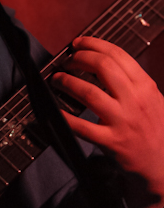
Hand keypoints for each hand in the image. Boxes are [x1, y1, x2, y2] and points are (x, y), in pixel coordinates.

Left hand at [52, 36, 163, 207]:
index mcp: (145, 86)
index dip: (93, 45)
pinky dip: (65, 117)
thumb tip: (101, 61)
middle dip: (79, 59)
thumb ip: (131, 81)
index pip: (118, 55)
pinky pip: (82, 127)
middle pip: (102, 67)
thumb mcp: (152, 99)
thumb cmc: (154, 129)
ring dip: (67, 82)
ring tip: (57, 79)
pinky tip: (55, 110)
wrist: (163, 164)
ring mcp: (123, 121)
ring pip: (89, 93)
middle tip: (66, 61)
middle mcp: (135, 100)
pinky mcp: (112, 142)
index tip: (78, 43)